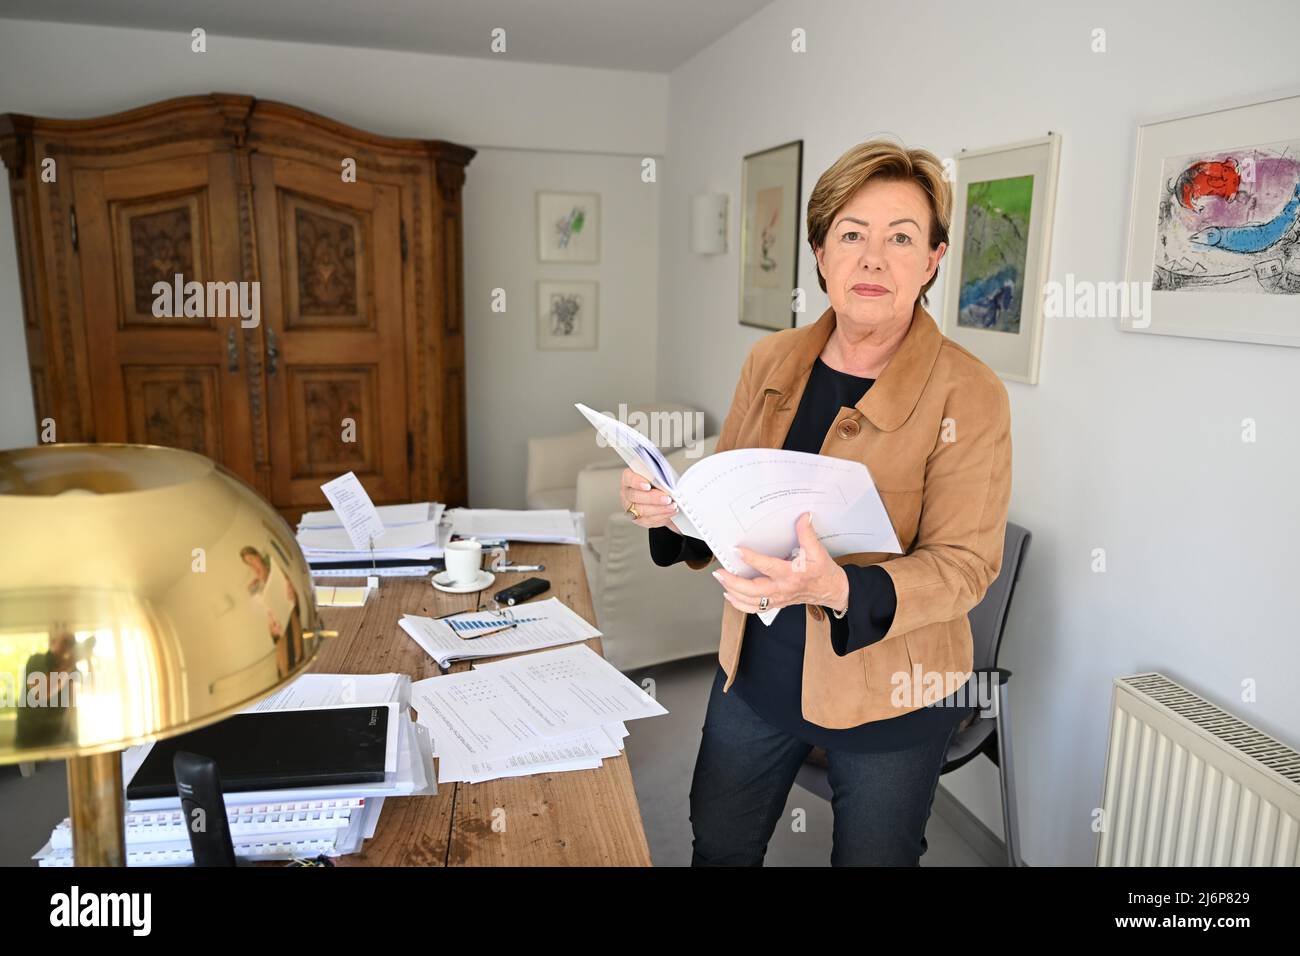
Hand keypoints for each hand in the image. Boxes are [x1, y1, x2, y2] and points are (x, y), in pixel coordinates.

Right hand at [619, 467, 678, 528]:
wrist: (662, 494)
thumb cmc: (658, 481)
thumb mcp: (658, 474)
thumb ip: (659, 475)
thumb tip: (667, 482)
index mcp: (629, 477)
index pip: (629, 478)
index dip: (637, 482)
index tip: (647, 486)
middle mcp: (627, 492)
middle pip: (636, 496)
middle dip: (653, 498)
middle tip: (667, 498)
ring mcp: (630, 507)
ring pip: (642, 510)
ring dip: (660, 509)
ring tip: (673, 506)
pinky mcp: (638, 519)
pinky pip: (649, 520)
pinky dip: (662, 517)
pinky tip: (671, 512)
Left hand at [711, 512, 849, 613]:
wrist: (833, 592)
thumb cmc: (824, 573)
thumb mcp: (818, 551)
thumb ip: (807, 534)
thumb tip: (803, 516)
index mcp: (792, 574)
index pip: (768, 567)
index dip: (752, 558)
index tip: (738, 550)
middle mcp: (782, 589)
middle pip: (753, 591)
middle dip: (733, 582)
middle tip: (720, 572)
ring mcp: (778, 599)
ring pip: (751, 602)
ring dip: (733, 593)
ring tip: (721, 581)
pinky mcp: (777, 603)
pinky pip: (755, 608)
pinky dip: (740, 604)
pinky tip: (730, 595)